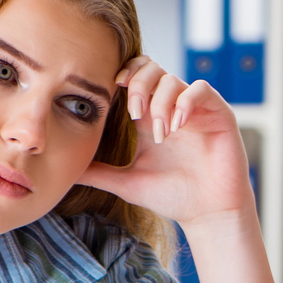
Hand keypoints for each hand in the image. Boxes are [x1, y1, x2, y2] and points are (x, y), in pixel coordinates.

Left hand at [80, 59, 254, 227]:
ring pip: (172, 79)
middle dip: (139, 85)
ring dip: (160, 103)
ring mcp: (195, 109)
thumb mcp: (126, 182)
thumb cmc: (172, 198)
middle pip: (151, 68)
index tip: (111, 92)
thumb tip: (65, 170)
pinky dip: (186, 101)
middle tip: (135, 114)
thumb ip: (98, 172)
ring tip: (160, 134)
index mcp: (149, 117)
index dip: (122, 77)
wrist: (208, 214)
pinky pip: (201, 89)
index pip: (134, 77)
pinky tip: (177, 125)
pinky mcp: (218, 114)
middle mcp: (172, 107)